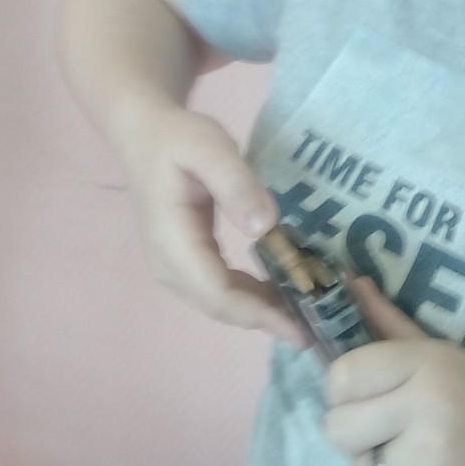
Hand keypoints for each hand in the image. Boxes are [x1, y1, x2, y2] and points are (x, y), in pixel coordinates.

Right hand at [122, 105, 302, 342]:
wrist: (144, 136)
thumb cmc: (177, 139)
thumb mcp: (209, 148)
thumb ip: (235, 184)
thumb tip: (265, 227)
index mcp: (172, 241)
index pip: (218, 293)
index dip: (260, 314)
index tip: (303, 326)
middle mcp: (168, 265)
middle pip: (221, 307)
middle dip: (267, 321)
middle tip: (319, 329)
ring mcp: (174, 268)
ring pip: (221, 304)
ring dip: (262, 314)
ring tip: (308, 316)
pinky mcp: (184, 263)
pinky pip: (219, 290)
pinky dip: (251, 298)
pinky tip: (282, 293)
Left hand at [324, 278, 464, 465]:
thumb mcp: (449, 359)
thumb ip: (392, 326)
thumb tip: (352, 284)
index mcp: (426, 361)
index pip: (341, 375)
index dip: (344, 395)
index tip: (368, 404)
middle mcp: (425, 403)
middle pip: (337, 428)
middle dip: (358, 441)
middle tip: (395, 442)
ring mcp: (429, 457)